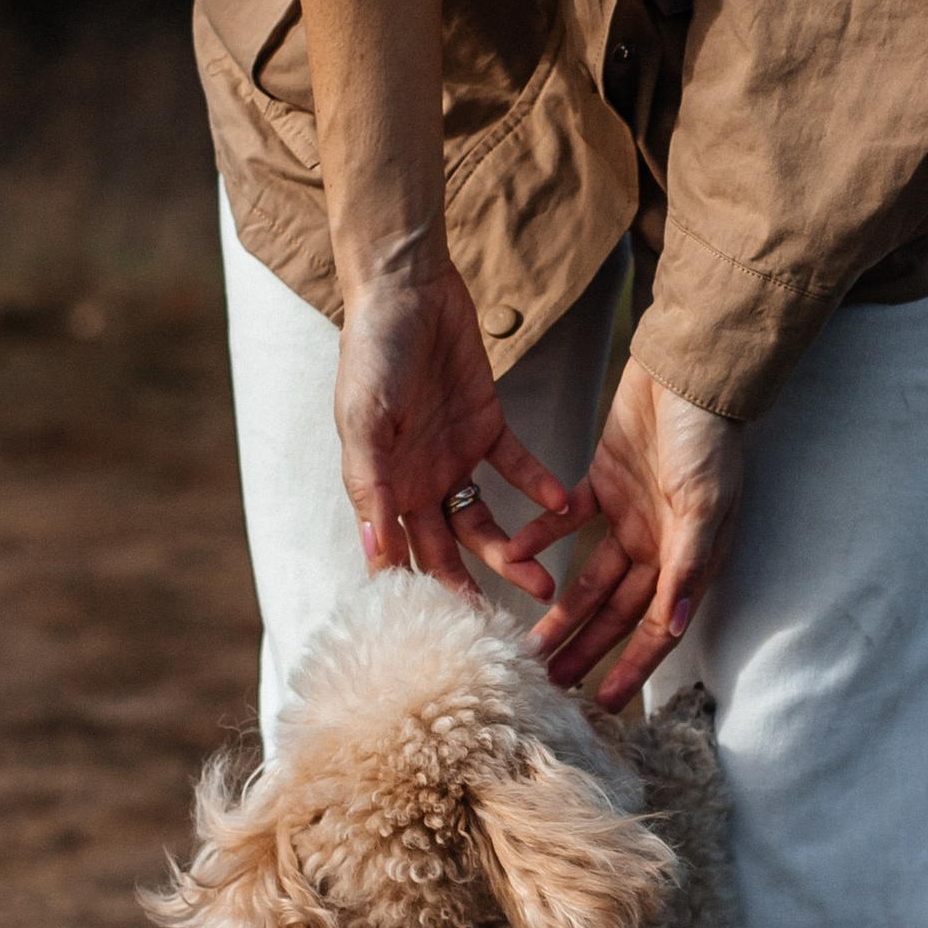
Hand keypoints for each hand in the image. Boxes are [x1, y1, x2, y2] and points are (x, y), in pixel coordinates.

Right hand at [337, 262, 580, 598]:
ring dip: (515, 554)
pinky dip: (538, 488)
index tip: (452, 638)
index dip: (424, 596)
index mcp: (382, 486)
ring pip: (488, 522)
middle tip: (513, 628)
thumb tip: (375, 557)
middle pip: (449, 551)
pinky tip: (564, 507)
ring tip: (548, 585)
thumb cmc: (372, 352)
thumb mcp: (364, 422)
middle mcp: (417, 481)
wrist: (407, 289)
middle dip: (478, 590)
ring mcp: (455, 456)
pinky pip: (518, 469)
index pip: (402, 557)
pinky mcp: (488, 426)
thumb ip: (372, 488)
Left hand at [531, 360, 742, 709]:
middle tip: (546, 683)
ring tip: (527, 642)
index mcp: (688, 558)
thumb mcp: (702, 503)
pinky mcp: (601, 483)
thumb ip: (686, 564)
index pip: (656, 627)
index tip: (602, 705)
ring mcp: (628, 515)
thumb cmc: (708, 438)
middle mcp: (658, 545)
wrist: (689, 372)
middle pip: (614, 611)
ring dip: (559, 608)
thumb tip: (675, 626)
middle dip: (584, 650)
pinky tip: (518, 556)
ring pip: (587, 576)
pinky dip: (544, 537)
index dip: (630, 668)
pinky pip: (566, 522)